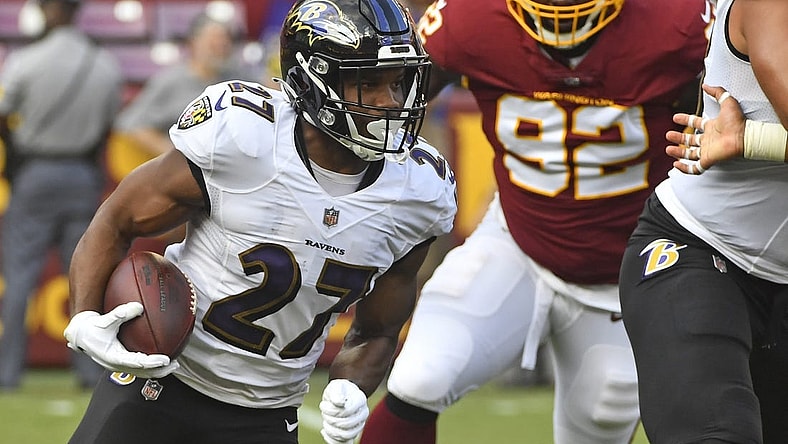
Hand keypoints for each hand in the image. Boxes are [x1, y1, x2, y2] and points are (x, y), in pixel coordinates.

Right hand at [63, 302, 178, 378]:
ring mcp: (119, 366)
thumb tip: (139, 306)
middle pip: (143, 373)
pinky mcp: (121, 363)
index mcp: (114, 357)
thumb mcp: (105, 320)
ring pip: (142, 373)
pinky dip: (151, 367)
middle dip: (160, 371)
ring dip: (157, 371)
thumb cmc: (92, 328)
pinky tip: (162, 361)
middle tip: (175, 364)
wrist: (80, 335)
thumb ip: (121, 313)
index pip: (137, 363)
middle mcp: (117, 364)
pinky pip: (139, 368)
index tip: (166, 359)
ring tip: (174, 365)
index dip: (153, 362)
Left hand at [319, 379, 368, 443]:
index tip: (325, 403)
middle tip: (324, 411)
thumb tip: (339, 402)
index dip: (332, 410)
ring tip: (326, 420)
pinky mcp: (352, 433)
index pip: (347, 411)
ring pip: (346, 435)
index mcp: (360, 400)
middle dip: (330, 419)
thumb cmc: (339, 390)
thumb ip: (336, 392)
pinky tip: (324, 431)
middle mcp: (362, 413)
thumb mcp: (335, 386)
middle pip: (346, 424)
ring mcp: (359, 425)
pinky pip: (344, 443)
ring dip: (331, 429)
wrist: (343, 394)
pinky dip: (332, 440)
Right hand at [665, 84, 745, 173]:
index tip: (675, 117)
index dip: (685, 120)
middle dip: (678, 138)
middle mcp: (708, 140)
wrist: (743, 137)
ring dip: (678, 152)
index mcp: (712, 127)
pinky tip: (676, 164)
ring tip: (668, 149)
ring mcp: (708, 151)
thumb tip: (705, 85)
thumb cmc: (737, 121)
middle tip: (668, 135)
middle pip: (690, 140)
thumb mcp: (727, 101)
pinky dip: (684, 168)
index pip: (695, 124)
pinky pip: (695, 168)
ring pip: (690, 154)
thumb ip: (717, 92)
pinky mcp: (708, 160)